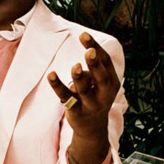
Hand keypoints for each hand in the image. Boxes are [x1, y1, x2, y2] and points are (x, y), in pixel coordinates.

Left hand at [47, 32, 119, 163]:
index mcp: (112, 82)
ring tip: (75, 66)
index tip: (83, 35)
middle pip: (100, 77)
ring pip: (84, 89)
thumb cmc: (94, 97)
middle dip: (94, 64)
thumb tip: (79, 69)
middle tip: (89, 51)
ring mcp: (91, 104)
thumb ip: (90, 73)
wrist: (92, 128)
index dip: (95, 47)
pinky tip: (51, 74)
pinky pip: (66, 97)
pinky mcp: (76, 112)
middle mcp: (104, 94)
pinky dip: (58, 86)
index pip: (105, 62)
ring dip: (79, 77)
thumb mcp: (97, 85)